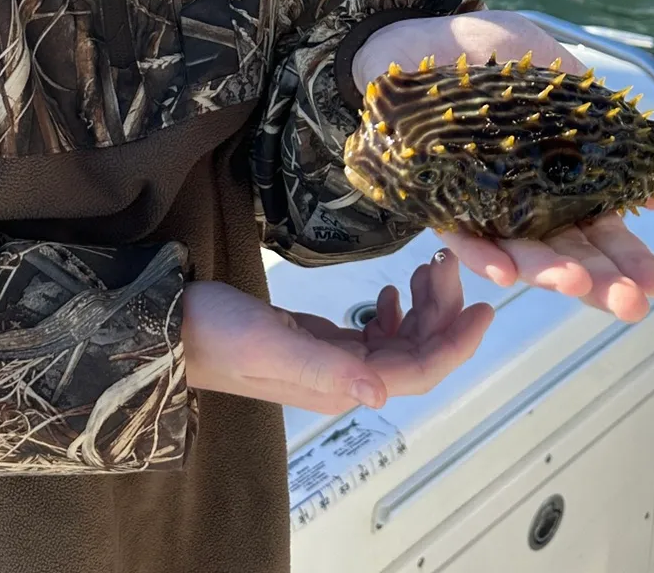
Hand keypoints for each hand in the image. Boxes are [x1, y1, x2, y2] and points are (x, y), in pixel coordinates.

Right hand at [182, 254, 493, 414]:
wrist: (168, 329)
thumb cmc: (216, 335)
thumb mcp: (271, 346)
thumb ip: (327, 368)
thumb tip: (381, 393)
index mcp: (340, 385)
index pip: (418, 371)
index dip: (456, 343)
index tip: (484, 305)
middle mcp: (343, 379)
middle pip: (416, 353)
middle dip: (442, 312)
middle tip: (447, 261)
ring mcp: (331, 362)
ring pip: (399, 340)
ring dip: (422, 307)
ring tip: (428, 266)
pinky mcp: (317, 343)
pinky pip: (373, 334)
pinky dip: (393, 310)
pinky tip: (392, 289)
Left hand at [353, 9, 653, 322]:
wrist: (420, 34)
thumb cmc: (490, 51)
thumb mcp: (559, 72)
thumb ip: (603, 116)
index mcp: (561, 179)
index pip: (602, 232)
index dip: (630, 259)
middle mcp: (526, 202)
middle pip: (569, 255)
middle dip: (602, 282)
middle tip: (632, 305)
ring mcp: (483, 206)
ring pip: (519, 254)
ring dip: (548, 273)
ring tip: (576, 285)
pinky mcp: (437, 202)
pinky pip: (460, 238)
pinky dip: (482, 257)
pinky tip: (506, 274)